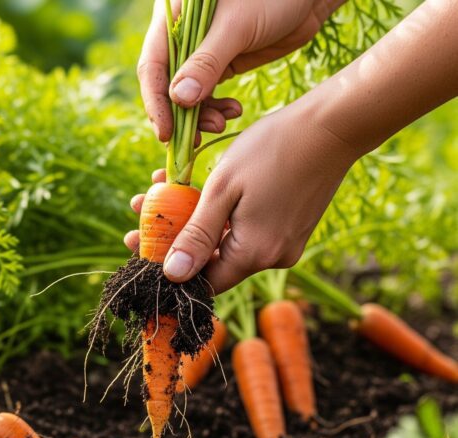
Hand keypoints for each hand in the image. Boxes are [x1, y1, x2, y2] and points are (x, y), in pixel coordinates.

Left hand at [124, 99, 357, 294]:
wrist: (332, 125)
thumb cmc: (273, 149)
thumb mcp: (223, 188)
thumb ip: (197, 235)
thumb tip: (172, 276)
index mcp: (255, 253)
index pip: (202, 281)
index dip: (167, 267)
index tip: (136, 241)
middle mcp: (273, 257)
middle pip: (211, 262)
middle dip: (171, 235)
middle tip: (139, 211)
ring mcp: (285, 244)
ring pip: (226, 243)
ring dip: (192, 219)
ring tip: (159, 188)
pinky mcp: (291, 229)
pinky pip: (245, 231)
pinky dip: (219, 215)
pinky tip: (197, 190)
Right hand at [139, 0, 345, 136]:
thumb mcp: (237, 27)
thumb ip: (207, 63)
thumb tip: (180, 100)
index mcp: (171, 19)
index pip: (152, 66)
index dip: (156, 102)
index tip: (167, 132)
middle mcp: (179, 38)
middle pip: (167, 86)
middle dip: (181, 115)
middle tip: (195, 140)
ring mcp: (199, 53)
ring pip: (187, 95)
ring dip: (201, 116)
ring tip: (221, 124)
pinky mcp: (220, 64)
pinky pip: (208, 95)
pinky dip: (218, 109)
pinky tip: (235, 111)